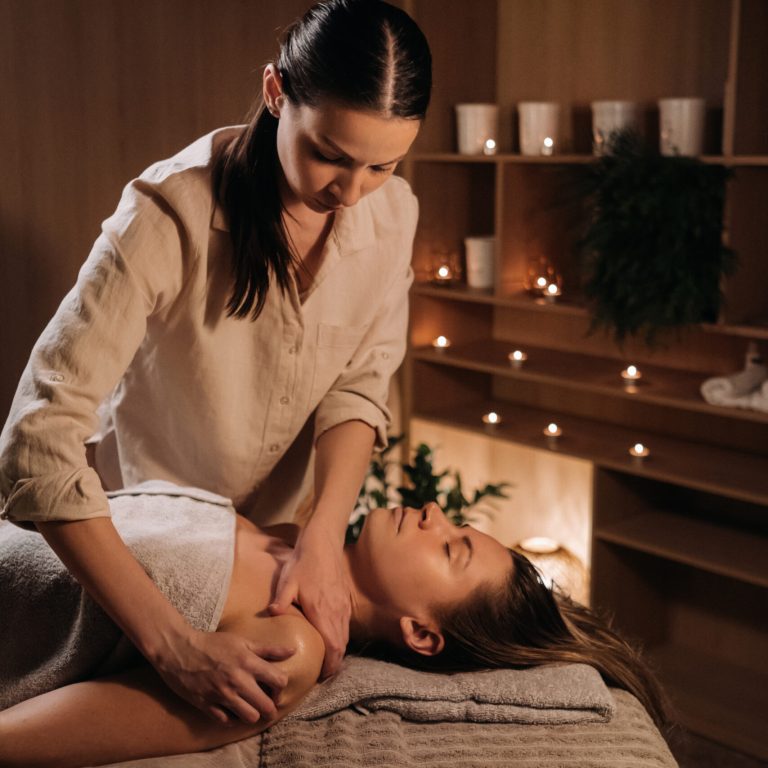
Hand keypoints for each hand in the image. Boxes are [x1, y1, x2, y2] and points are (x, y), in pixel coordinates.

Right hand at [153, 629, 293, 724]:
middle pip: (267, 706)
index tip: (275, 685)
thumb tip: (292, 651)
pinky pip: (227, 721)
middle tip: (266, 702)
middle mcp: (237, 681)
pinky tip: (232, 709)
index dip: (281, 685)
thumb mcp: (242, 641)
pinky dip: (231, 718)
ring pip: (250, 717)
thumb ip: (268, 649)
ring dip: (253, 713)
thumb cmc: (213, 643)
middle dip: (271, 706)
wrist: (179, 650)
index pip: (279, 681)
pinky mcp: (207, 705)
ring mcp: (222, 695)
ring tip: (250, 706)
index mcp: (248, 662)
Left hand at [269, 524, 349, 678]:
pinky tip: (329, 638)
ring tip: (325, 661)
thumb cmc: (304, 561)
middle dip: (334, 664)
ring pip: (345, 637)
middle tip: (321, 675)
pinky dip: (340, 637)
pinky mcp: (344, 599)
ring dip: (337, 651)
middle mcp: (337, 613)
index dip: (329, 666)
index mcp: (323, 612)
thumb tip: (272, 614)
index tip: (321, 677)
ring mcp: (343, 606)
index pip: (332, 648)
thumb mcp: (288, 580)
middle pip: (341, 647)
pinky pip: (345, 625)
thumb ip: (281, 599)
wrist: (324, 542)